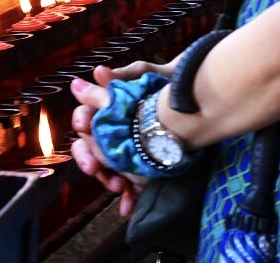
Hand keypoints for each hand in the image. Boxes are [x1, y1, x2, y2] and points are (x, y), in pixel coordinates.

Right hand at [68, 60, 175, 215]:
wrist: (197, 102)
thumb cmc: (169, 82)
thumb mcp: (148, 76)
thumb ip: (123, 76)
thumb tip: (98, 71)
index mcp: (109, 109)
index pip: (86, 117)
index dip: (83, 122)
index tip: (85, 125)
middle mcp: (113, 132)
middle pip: (91, 147)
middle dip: (89, 158)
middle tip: (94, 167)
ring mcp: (127, 151)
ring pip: (108, 169)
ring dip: (107, 178)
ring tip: (118, 184)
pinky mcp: (142, 167)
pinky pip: (131, 184)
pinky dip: (128, 196)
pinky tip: (128, 207)